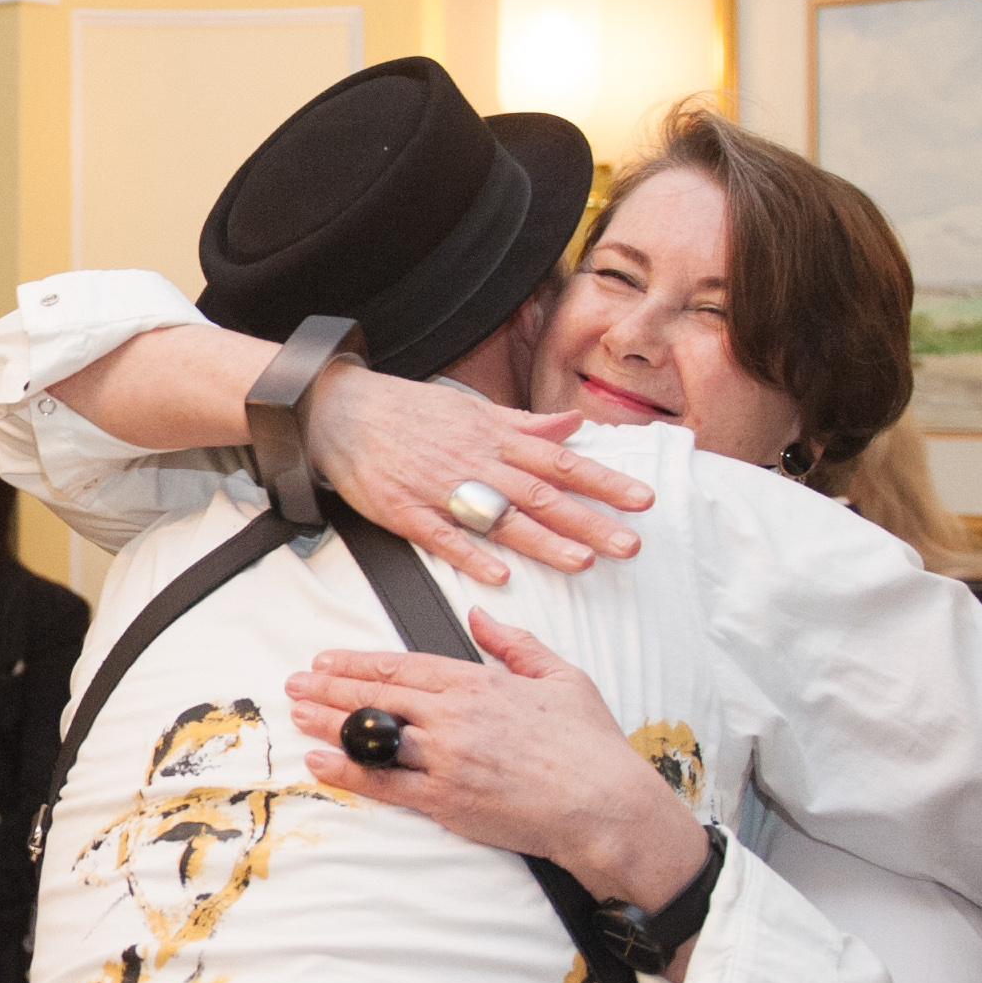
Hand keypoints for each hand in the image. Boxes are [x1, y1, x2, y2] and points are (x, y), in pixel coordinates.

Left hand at [286, 608, 708, 911]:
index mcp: (479, 683)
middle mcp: (454, 718)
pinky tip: (320, 761)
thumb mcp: (561, 677)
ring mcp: (445, 760)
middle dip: (330, 689)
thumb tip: (480, 617)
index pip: (403, 666)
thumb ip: (514, 644)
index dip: (359, 663)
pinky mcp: (445, 801)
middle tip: (296, 684)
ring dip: (329, 725)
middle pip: (377, 698)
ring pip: (372, 737)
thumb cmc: (589, 747)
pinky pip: (384, 785)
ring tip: (297, 715)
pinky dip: (348, 772)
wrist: (603, 806)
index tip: (329, 661)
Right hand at [303, 364, 650, 588]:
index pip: (561, 463)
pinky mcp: (405, 510)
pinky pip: (443, 536)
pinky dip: (471, 554)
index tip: (641, 500)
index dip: (604, 482)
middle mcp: (476, 462)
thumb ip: (527, 424)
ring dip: (543, 541)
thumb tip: (575, 425)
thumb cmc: (409, 411)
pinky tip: (500, 573)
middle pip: (541, 495)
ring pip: (500, 517)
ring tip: (582, 561)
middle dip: (589, 520)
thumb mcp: (474, 409)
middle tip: (629, 544)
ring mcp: (440, 488)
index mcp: (495, 438)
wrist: (339, 409)